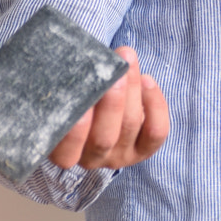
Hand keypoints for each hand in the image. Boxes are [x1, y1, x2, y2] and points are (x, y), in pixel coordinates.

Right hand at [49, 46, 169, 169]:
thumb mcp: (66, 93)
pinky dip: (155, 105)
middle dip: (111, 103)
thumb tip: (82, 63)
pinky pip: (156, 132)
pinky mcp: (143, 150)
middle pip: (104, 138)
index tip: (77, 96)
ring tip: (128, 61)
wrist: (99, 99)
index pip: (67, 150)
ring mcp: (120, 156)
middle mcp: (92, 159)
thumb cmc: (76, 93)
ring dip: (132, 90)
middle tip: (114, 71)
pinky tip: (147, 80)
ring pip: (130, 126)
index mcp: (64, 153)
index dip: (75, 129)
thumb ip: (69, 87)